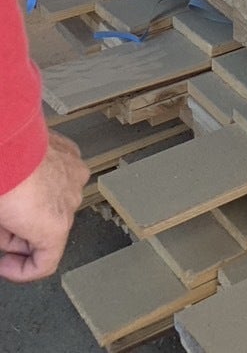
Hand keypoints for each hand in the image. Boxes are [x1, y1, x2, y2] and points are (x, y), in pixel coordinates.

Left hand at [0, 132, 88, 281]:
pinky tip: (26, 175)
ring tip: (11, 197)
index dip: (20, 271)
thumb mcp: (0, 222)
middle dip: (23, 233)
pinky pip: (61, 176)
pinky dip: (45, 180)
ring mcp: (74, 176)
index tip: (5, 264)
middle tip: (2, 224)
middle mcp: (71, 202)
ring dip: (36, 206)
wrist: (8, 140)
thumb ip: (6, 238)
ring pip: (55, 203)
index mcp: (54, 226)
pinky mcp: (72, 154)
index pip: (44, 265)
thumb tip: (6, 237)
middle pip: (47, 231)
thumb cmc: (3, 179)